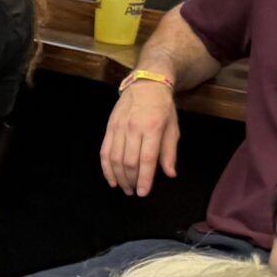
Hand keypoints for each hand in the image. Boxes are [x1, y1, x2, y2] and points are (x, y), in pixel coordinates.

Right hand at [99, 77, 179, 195]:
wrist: (146, 84)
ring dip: (119, 177)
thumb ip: (169, 152)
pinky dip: (106, 167)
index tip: (143, 193)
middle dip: (131, 181)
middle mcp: (133, 128)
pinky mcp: (109, 127)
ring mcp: (118, 127)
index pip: (147, 159)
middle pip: (129, 161)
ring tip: (124, 188)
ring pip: (115, 158)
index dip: (144, 179)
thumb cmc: (162, 107)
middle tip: (134, 192)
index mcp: (152, 128)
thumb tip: (169, 174)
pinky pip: (104, 151)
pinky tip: (111, 179)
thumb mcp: (173, 127)